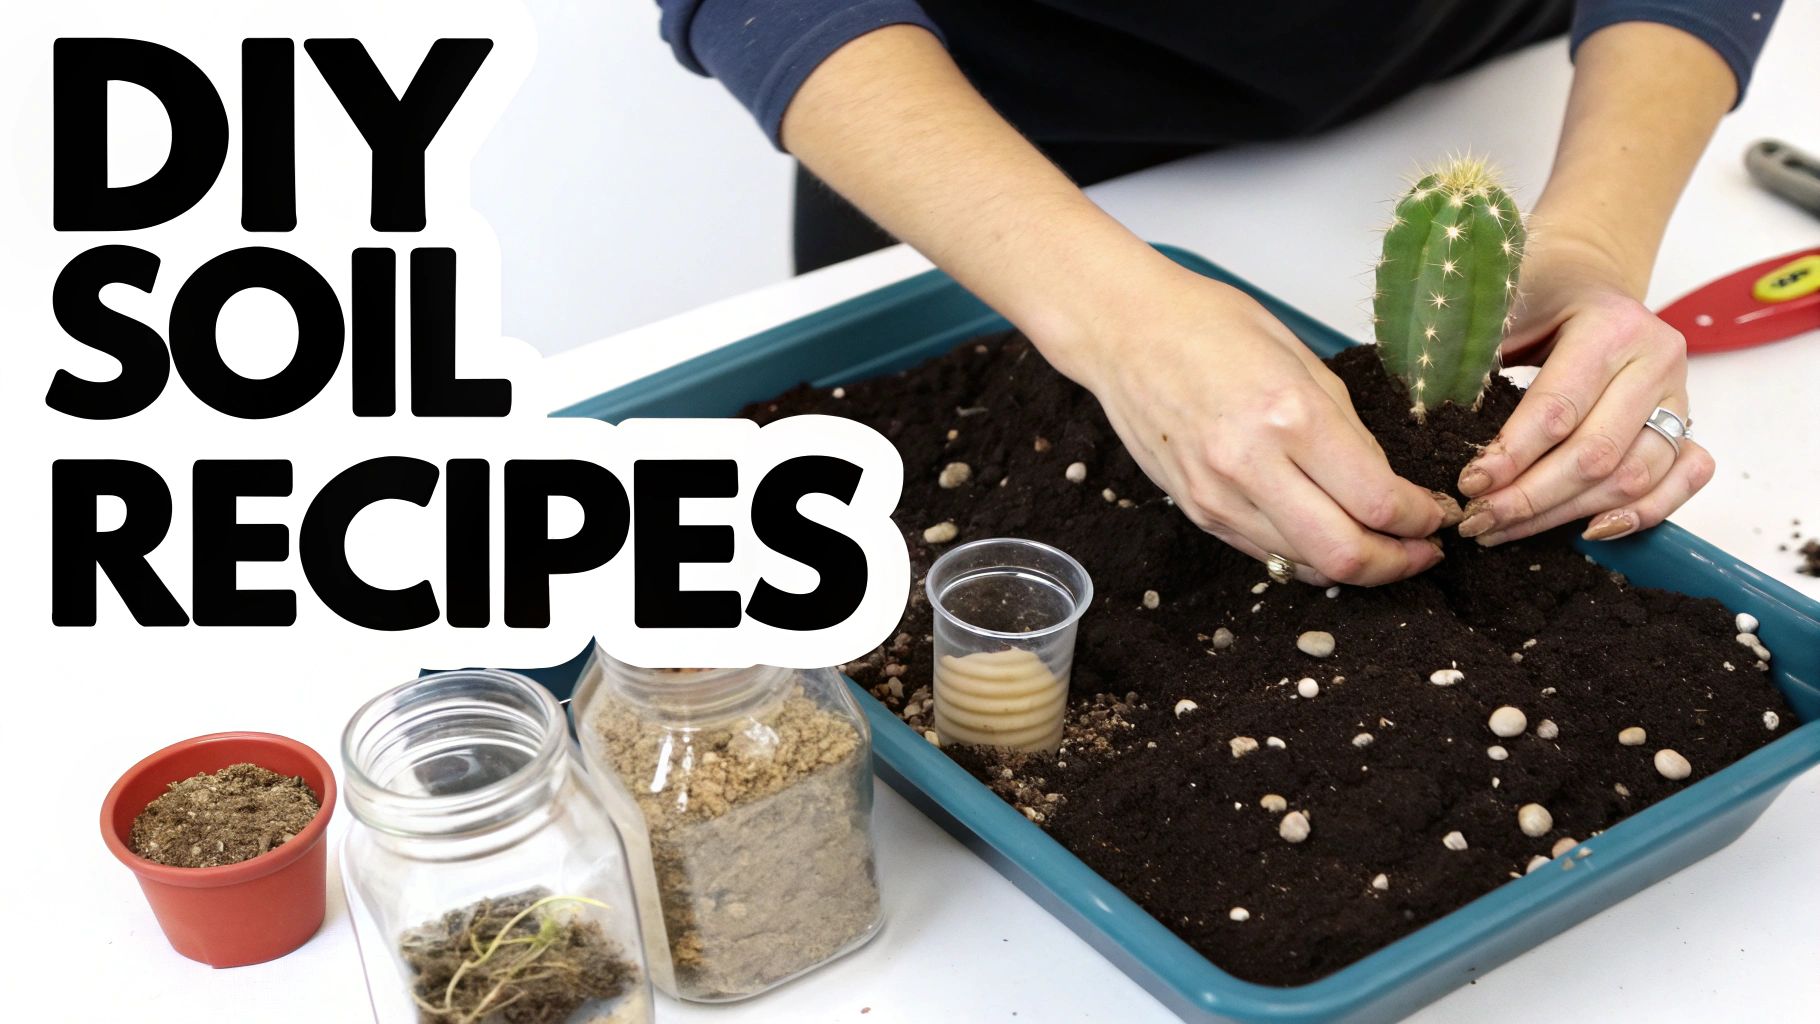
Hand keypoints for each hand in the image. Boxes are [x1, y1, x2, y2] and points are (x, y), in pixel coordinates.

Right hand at [1054, 268, 1458, 585]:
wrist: (1123, 331)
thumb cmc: (1208, 324)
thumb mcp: (1299, 358)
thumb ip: (1345, 428)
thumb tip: (1385, 483)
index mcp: (1289, 416)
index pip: (1377, 501)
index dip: (1422, 519)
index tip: (1437, 511)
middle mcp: (1251, 466)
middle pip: (1345, 555)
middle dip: (1398, 563)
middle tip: (1424, 550)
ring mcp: (1218, 496)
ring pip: (1306, 566)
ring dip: (1355, 565)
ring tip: (1384, 546)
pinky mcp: (1198, 510)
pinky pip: (1266, 555)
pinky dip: (1308, 556)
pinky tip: (1329, 536)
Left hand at [1455, 240, 1713, 544]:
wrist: (1587, 277)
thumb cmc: (1538, 293)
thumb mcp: (1502, 303)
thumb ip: (1475, 350)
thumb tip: (1429, 410)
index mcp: (1610, 327)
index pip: (1557, 409)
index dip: (1511, 456)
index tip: (1469, 485)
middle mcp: (1655, 362)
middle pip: (1595, 454)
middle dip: (1531, 499)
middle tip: (1478, 521)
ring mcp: (1678, 395)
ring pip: (1633, 478)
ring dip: (1567, 515)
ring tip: (1508, 530)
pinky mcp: (1685, 422)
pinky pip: (1684, 478)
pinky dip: (1644, 513)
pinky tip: (1588, 531)